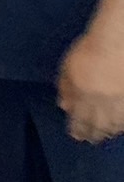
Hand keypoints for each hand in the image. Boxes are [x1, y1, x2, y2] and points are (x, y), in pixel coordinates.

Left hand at [59, 26, 123, 142]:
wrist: (116, 41)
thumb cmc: (88, 50)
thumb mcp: (67, 67)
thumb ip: (65, 88)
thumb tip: (64, 105)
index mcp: (82, 96)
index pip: (78, 120)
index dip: (77, 129)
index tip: (77, 136)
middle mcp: (102, 103)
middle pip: (98, 125)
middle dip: (93, 134)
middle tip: (92, 140)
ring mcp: (119, 102)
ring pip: (114, 124)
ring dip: (108, 131)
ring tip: (105, 135)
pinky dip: (122, 124)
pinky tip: (120, 126)